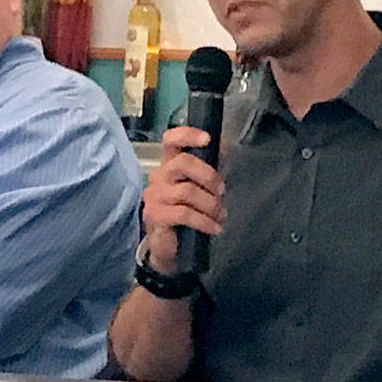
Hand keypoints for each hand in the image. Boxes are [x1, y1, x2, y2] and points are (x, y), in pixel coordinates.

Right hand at [141, 126, 225, 273]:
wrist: (170, 247)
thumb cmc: (185, 212)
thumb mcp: (198, 188)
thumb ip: (209, 167)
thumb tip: (226, 145)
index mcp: (168, 165)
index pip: (170, 140)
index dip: (187, 135)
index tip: (207, 139)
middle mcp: (158, 177)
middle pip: (183, 163)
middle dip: (208, 176)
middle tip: (221, 191)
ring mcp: (155, 196)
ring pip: (187, 191)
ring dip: (211, 204)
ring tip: (220, 215)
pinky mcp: (156, 216)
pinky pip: (185, 214)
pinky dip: (205, 221)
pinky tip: (214, 227)